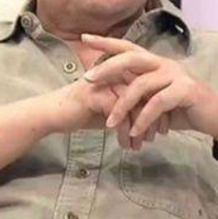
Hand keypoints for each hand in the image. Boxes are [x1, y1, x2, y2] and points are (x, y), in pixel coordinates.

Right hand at [46, 71, 168, 149]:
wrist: (55, 115)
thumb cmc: (84, 113)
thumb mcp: (113, 110)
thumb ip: (132, 108)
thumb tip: (154, 120)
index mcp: (122, 72)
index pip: (150, 88)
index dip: (159, 109)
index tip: (162, 129)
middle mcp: (115, 73)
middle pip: (145, 95)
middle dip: (153, 119)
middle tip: (155, 138)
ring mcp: (105, 82)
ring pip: (133, 105)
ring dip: (139, 129)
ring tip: (139, 145)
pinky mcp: (95, 94)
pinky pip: (118, 114)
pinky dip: (124, 132)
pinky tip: (125, 144)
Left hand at [80, 34, 217, 145]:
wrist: (215, 117)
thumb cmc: (183, 109)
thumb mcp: (156, 99)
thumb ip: (138, 94)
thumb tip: (111, 97)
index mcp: (156, 63)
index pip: (128, 47)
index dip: (106, 42)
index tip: (84, 37)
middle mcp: (164, 64)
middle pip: (131, 59)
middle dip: (107, 68)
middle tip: (87, 79)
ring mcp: (176, 75)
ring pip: (141, 86)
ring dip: (122, 106)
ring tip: (109, 123)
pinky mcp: (185, 90)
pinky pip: (157, 103)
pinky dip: (143, 119)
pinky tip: (135, 132)